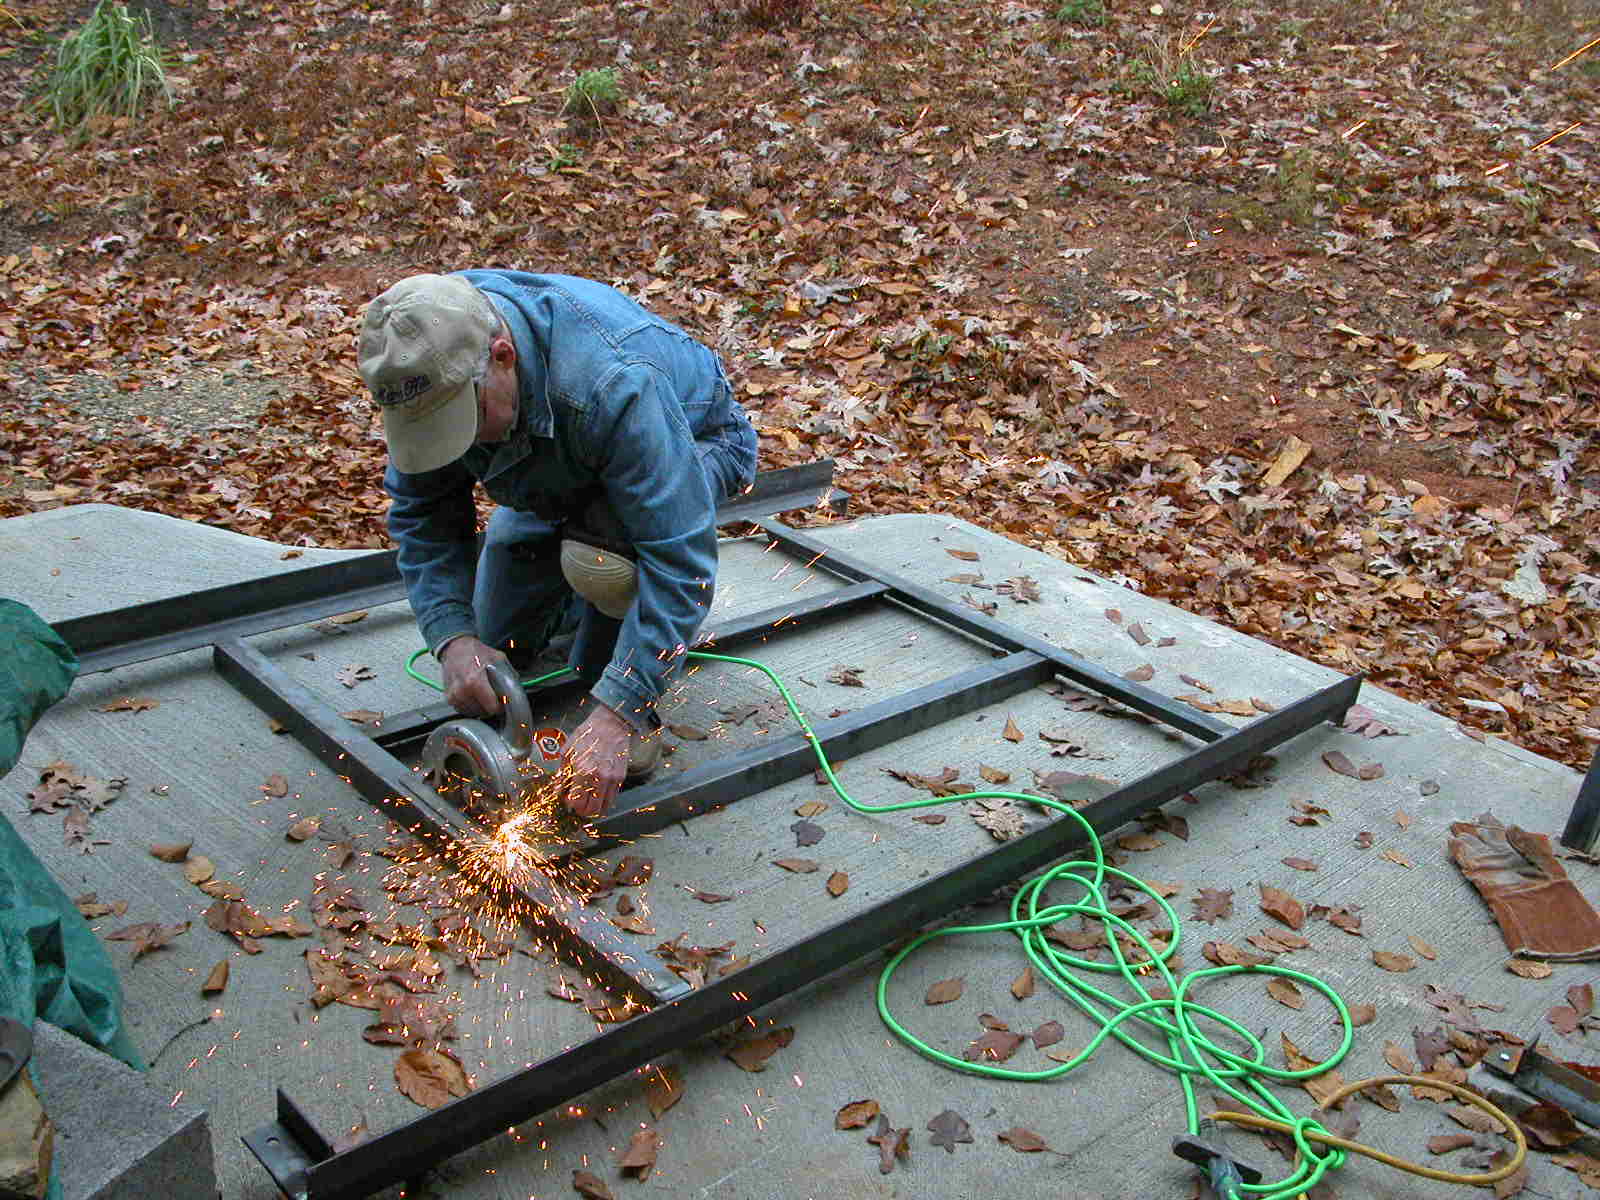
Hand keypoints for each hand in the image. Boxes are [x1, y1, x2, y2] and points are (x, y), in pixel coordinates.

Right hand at [438, 637, 509, 716]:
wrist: (454, 648)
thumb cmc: (475, 652)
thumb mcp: (498, 658)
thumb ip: (509, 674)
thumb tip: (516, 689)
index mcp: (475, 682)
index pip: (492, 708)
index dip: (500, 706)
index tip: (502, 702)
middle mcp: (462, 691)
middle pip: (483, 712)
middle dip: (490, 706)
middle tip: (492, 695)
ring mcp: (454, 696)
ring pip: (474, 713)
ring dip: (480, 707)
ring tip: (482, 694)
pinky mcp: (449, 698)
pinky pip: (464, 710)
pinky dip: (470, 706)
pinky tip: (473, 695)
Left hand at [553, 703, 632, 818]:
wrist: (611, 725)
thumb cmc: (587, 735)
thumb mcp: (567, 752)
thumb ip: (562, 775)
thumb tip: (558, 791)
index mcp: (582, 771)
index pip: (576, 802)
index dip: (570, 804)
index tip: (568, 798)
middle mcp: (599, 778)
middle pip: (590, 809)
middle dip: (581, 810)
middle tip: (577, 803)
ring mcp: (612, 779)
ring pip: (604, 807)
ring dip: (594, 808)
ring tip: (588, 800)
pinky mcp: (621, 777)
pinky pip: (612, 798)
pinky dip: (604, 800)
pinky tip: (597, 793)